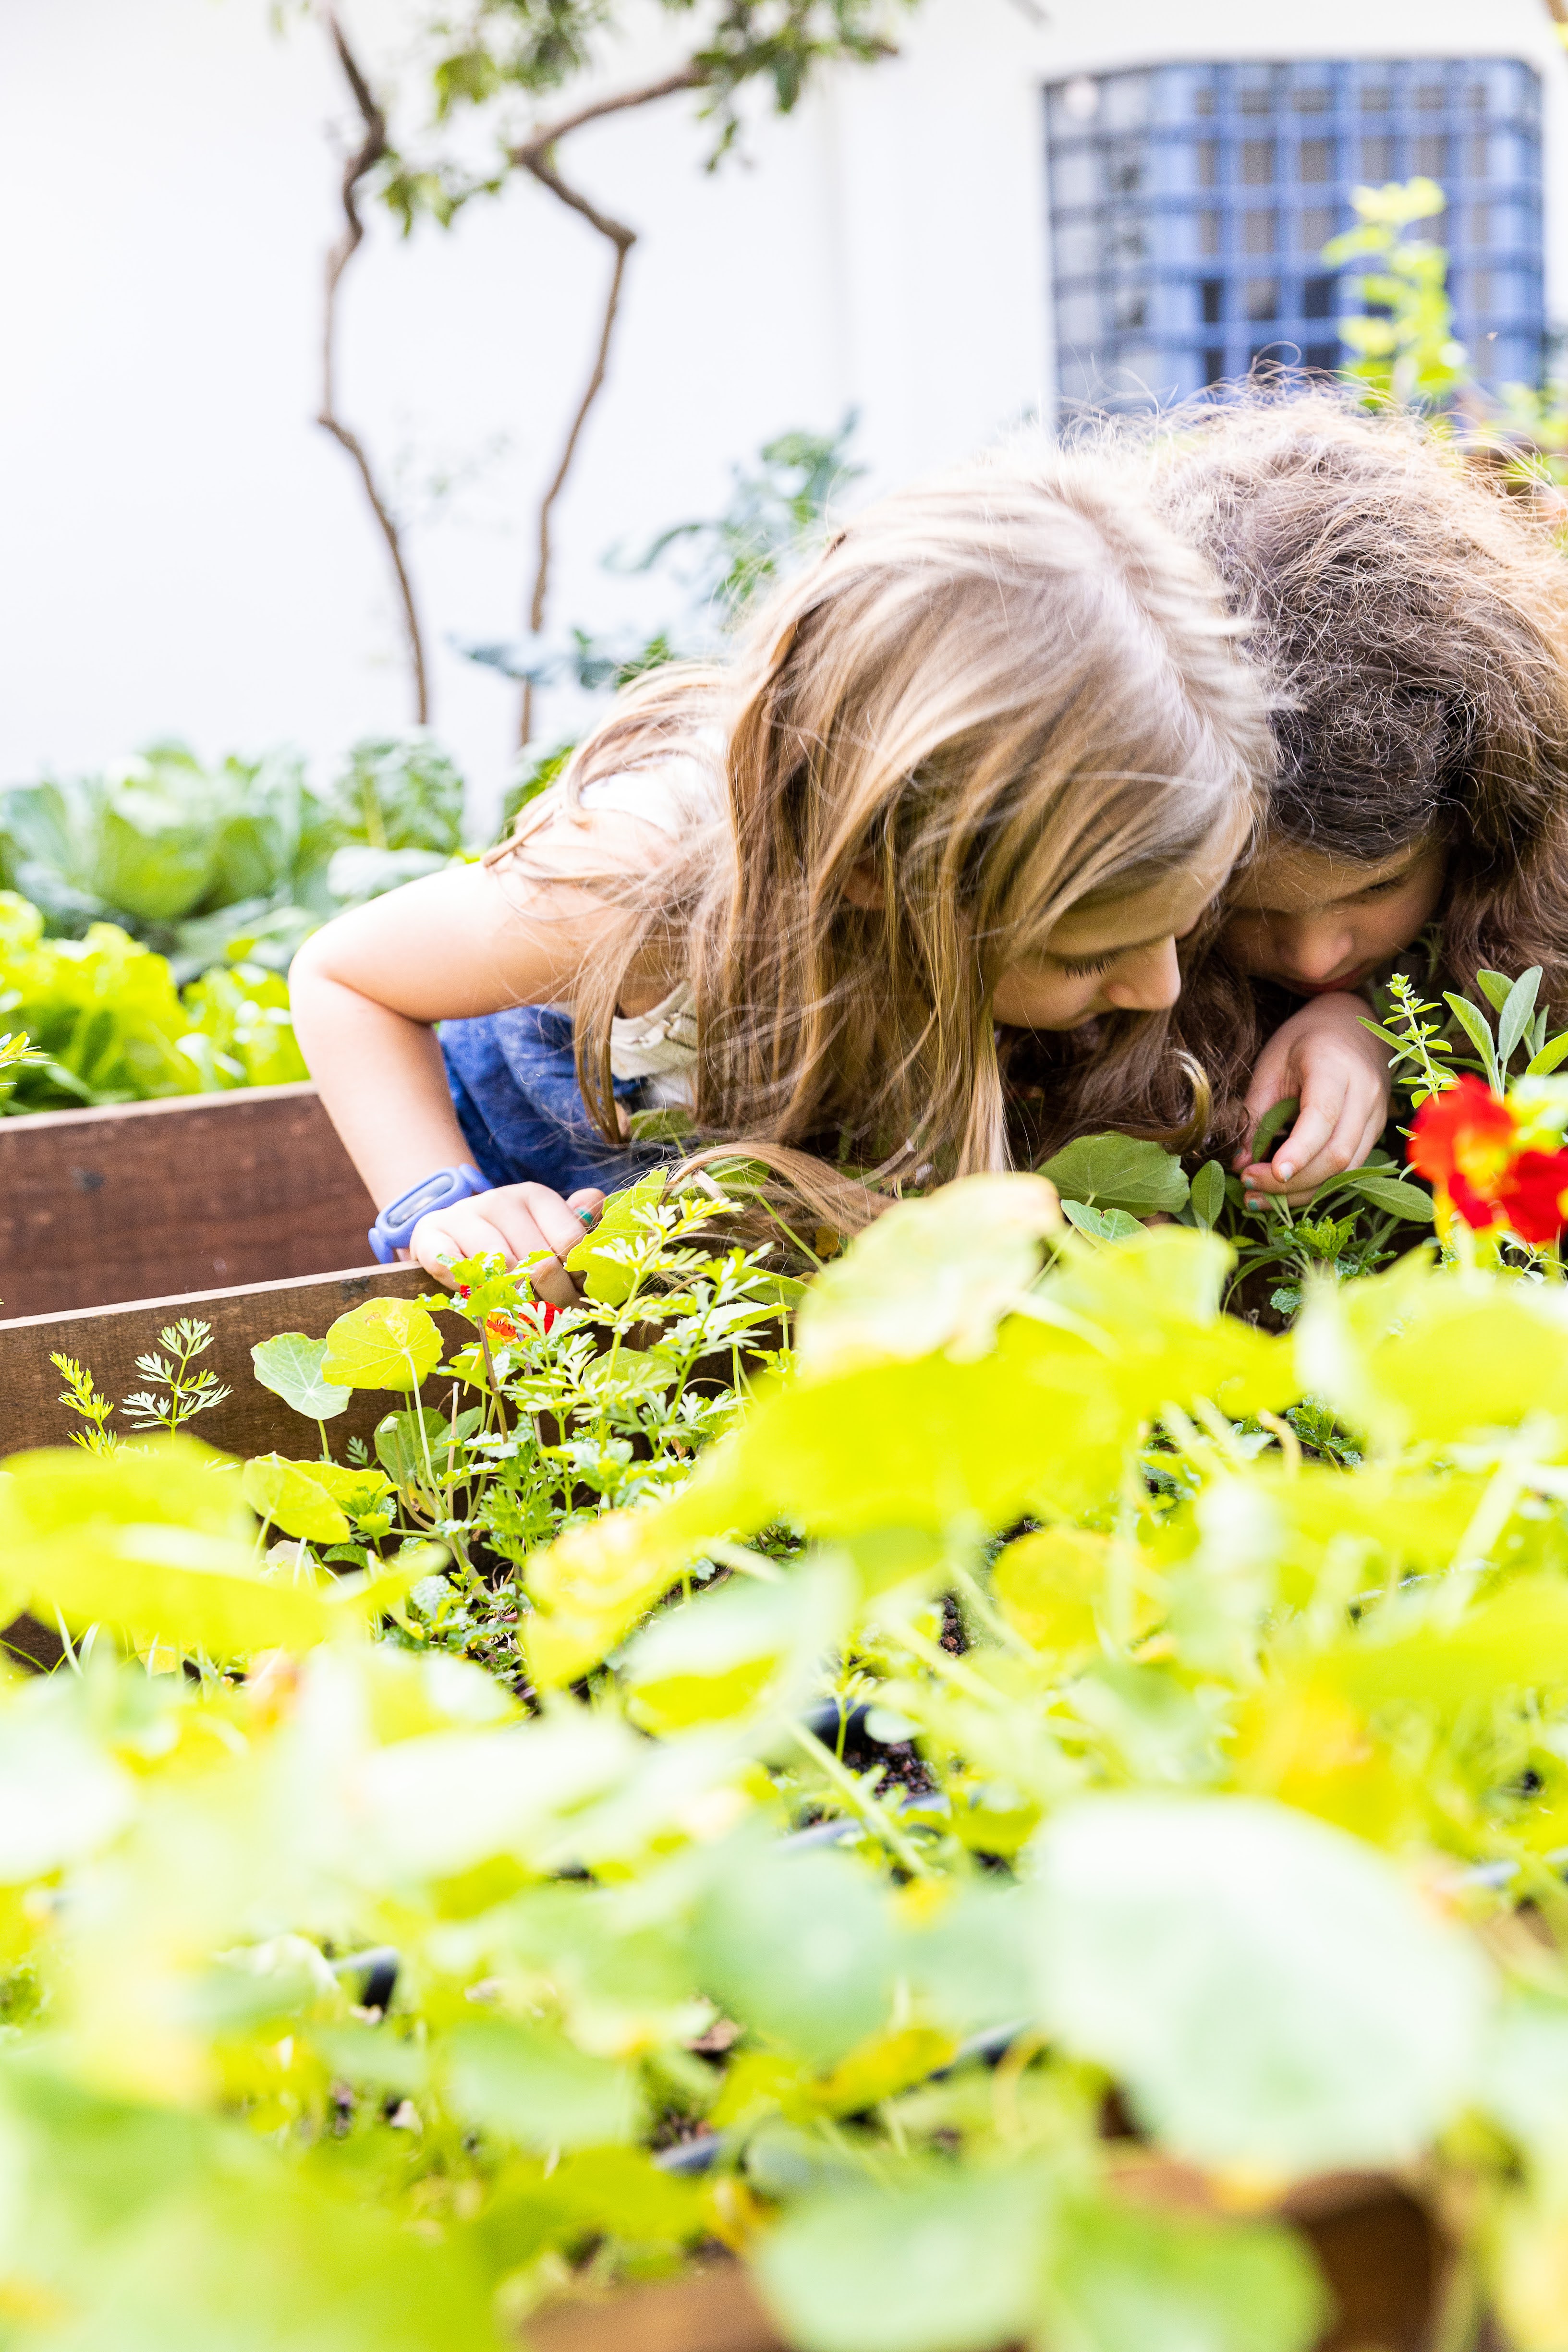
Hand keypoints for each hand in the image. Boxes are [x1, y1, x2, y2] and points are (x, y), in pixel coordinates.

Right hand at [408, 1182, 603, 1304]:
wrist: (449, 1228)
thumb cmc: (509, 1237)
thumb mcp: (545, 1226)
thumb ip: (576, 1221)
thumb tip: (597, 1204)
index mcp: (535, 1196)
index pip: (570, 1241)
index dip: (578, 1278)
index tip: (579, 1297)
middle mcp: (500, 1200)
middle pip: (540, 1263)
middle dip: (553, 1300)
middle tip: (555, 1318)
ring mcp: (462, 1216)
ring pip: (500, 1269)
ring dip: (515, 1302)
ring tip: (522, 1315)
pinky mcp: (430, 1235)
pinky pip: (453, 1267)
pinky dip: (468, 1290)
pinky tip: (479, 1299)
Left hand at [1236, 993, 1391, 1205]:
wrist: (1351, 1023)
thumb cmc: (1305, 1039)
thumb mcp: (1271, 1064)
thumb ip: (1256, 1111)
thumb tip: (1241, 1162)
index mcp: (1336, 1068)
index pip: (1322, 1118)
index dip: (1299, 1152)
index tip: (1270, 1174)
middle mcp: (1365, 1094)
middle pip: (1337, 1154)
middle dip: (1293, 1182)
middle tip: (1249, 1188)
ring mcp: (1377, 1115)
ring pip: (1347, 1169)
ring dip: (1303, 1192)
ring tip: (1260, 1198)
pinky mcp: (1376, 1131)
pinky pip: (1351, 1168)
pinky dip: (1318, 1184)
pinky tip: (1285, 1190)